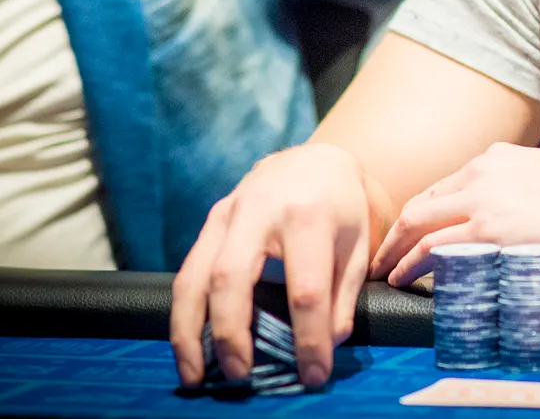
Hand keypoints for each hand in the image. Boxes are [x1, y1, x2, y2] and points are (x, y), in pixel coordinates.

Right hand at [170, 143, 373, 388]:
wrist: (314, 161)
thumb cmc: (341, 208)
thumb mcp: (356, 245)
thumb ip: (344, 295)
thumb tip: (328, 344)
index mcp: (308, 215)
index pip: (306, 288)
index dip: (309, 338)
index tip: (314, 375)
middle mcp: (260, 210)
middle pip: (232, 277)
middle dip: (232, 334)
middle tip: (240, 377)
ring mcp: (228, 213)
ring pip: (195, 276)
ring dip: (189, 331)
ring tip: (195, 374)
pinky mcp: (210, 221)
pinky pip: (187, 271)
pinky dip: (183, 314)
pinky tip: (189, 347)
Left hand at [370, 143, 539, 285]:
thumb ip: (519, 191)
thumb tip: (515, 218)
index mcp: (494, 158)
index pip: (443, 188)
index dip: (421, 214)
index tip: (411, 233)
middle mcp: (480, 172)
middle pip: (420, 204)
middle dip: (395, 232)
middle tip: (382, 255)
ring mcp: (482, 200)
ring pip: (418, 224)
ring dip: (396, 251)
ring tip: (385, 271)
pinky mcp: (488, 230)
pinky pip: (435, 248)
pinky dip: (412, 263)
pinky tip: (405, 277)